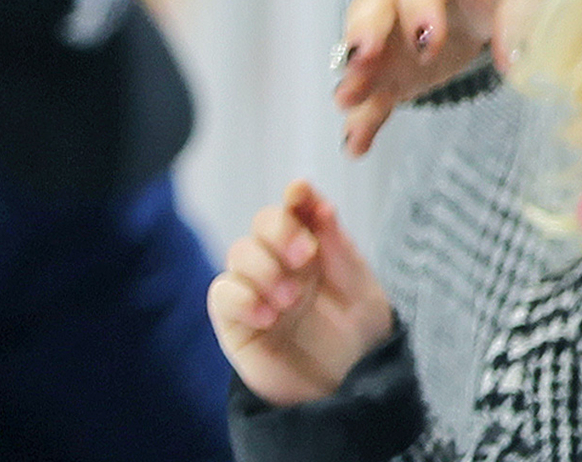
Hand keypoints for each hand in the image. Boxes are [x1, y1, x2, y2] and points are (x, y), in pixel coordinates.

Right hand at [209, 179, 393, 405]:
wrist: (346, 390)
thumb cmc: (359, 337)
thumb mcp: (360, 287)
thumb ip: (338, 247)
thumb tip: (319, 203)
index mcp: (315, 247)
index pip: (296, 208)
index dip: (296, 196)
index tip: (300, 193)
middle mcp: (282, 264)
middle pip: (262, 224)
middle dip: (281, 230)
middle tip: (307, 256)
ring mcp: (257, 291)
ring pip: (239, 253)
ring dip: (265, 268)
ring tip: (291, 300)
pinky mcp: (235, 323)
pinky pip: (221, 294)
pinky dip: (241, 297)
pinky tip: (268, 315)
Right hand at [332, 0, 548, 154]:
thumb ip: (520, 20)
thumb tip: (515, 63)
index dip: (422, 9)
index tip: (428, 44)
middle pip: (373, 5)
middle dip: (365, 32)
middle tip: (362, 58)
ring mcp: (385, 28)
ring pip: (362, 52)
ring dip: (355, 78)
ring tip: (349, 103)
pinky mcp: (386, 68)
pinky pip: (371, 91)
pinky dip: (363, 115)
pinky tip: (358, 142)